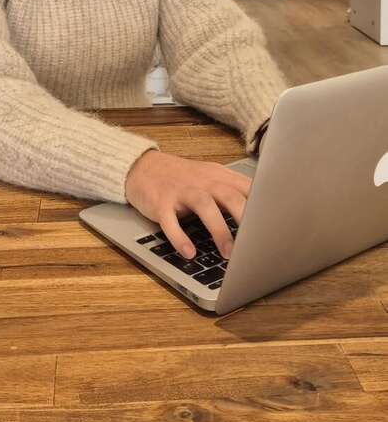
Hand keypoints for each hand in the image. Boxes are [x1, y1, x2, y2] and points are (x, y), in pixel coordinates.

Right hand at [125, 149, 251, 260]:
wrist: (143, 167)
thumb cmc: (183, 178)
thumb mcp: (210, 179)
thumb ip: (234, 193)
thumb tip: (263, 218)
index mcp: (218, 176)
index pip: (247, 188)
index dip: (263, 206)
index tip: (277, 226)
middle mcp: (202, 181)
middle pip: (229, 195)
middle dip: (244, 218)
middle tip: (256, 243)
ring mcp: (180, 190)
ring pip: (204, 205)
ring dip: (218, 229)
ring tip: (229, 254)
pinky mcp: (160, 202)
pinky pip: (170, 220)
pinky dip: (180, 237)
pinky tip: (189, 252)